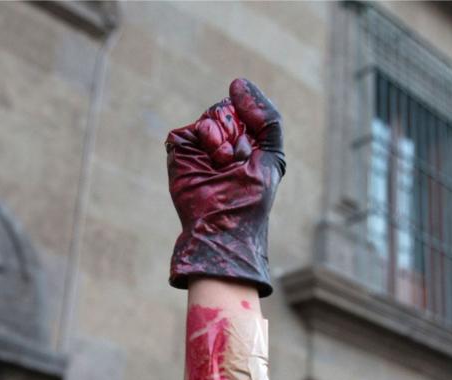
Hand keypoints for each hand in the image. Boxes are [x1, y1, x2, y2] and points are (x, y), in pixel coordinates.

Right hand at [166, 78, 284, 295]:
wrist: (224, 225)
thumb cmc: (251, 199)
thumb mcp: (272, 154)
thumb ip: (267, 117)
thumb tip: (237, 82)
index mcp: (244, 142)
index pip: (248, 110)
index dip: (254, 124)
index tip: (254, 152)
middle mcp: (221, 141)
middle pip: (230, 107)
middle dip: (240, 131)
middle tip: (239, 160)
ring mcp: (199, 145)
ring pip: (213, 113)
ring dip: (226, 137)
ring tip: (225, 163)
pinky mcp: (180, 149)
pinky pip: (193, 127)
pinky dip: (209, 138)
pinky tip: (214, 160)